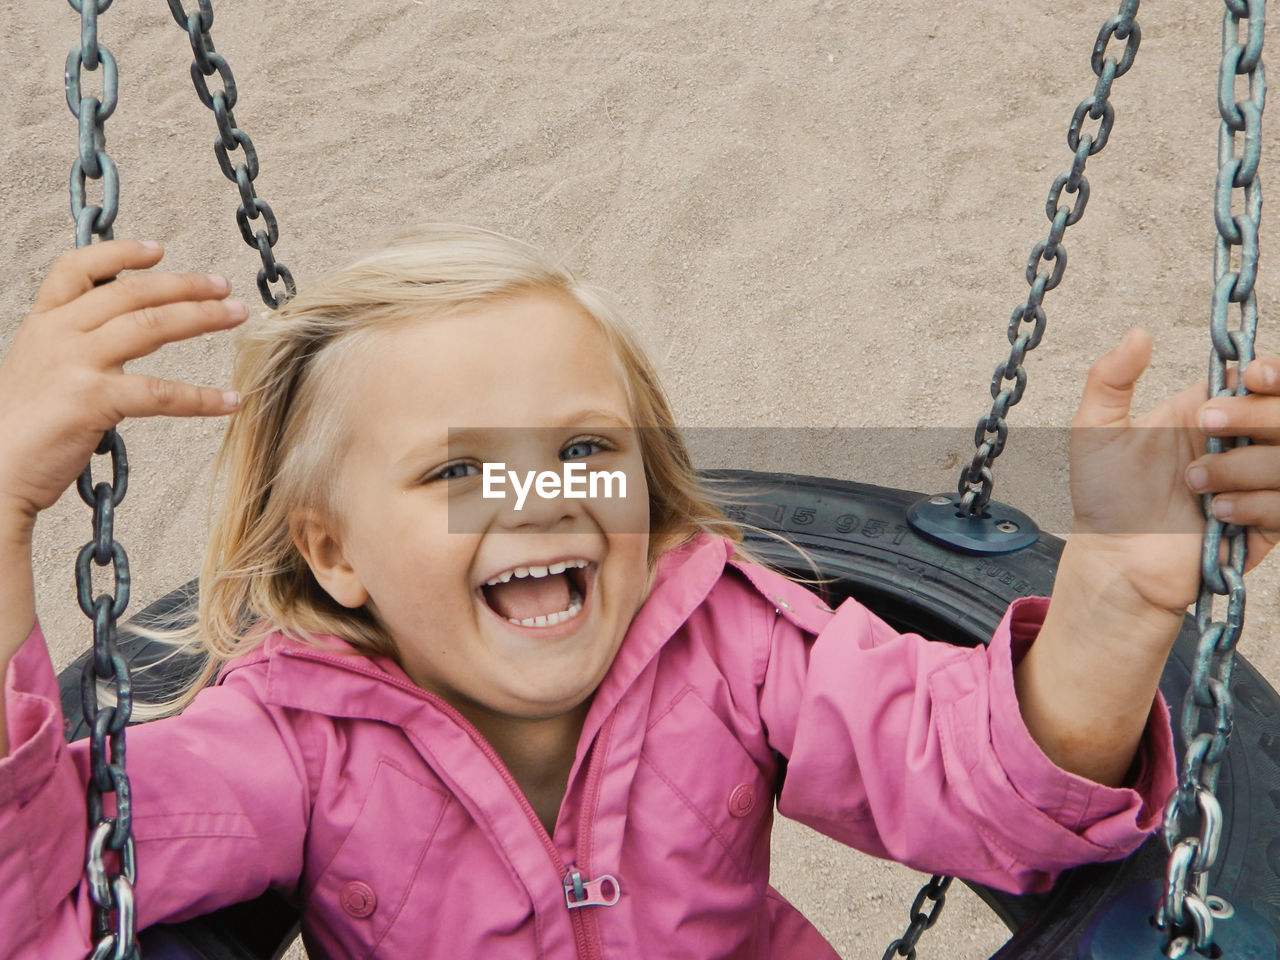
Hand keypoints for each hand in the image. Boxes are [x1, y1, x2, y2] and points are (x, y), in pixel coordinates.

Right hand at [0, 239, 244, 527]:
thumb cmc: (19, 430)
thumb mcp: (37, 369)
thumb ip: (70, 346)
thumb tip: (113, 334)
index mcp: (42, 324)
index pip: (77, 268)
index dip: (119, 254)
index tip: (158, 249)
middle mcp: (58, 334)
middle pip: (131, 294)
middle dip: (184, 285)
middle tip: (223, 286)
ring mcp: (74, 363)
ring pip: (151, 326)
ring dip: (202, 317)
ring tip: (237, 315)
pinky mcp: (91, 400)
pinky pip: (160, 393)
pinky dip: (201, 398)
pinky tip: (230, 402)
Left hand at [1066, 327, 1279, 619]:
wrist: (1113, 558)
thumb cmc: (1104, 496)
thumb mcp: (1095, 431)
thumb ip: (1110, 379)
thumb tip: (1140, 332)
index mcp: (1211, 410)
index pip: (1268, 378)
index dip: (1273, 372)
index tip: (1251, 375)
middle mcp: (1242, 441)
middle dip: (1254, 413)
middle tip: (1207, 426)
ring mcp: (1259, 482)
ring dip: (1243, 467)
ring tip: (1195, 486)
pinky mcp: (1269, 523)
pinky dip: (1255, 505)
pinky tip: (1217, 515)